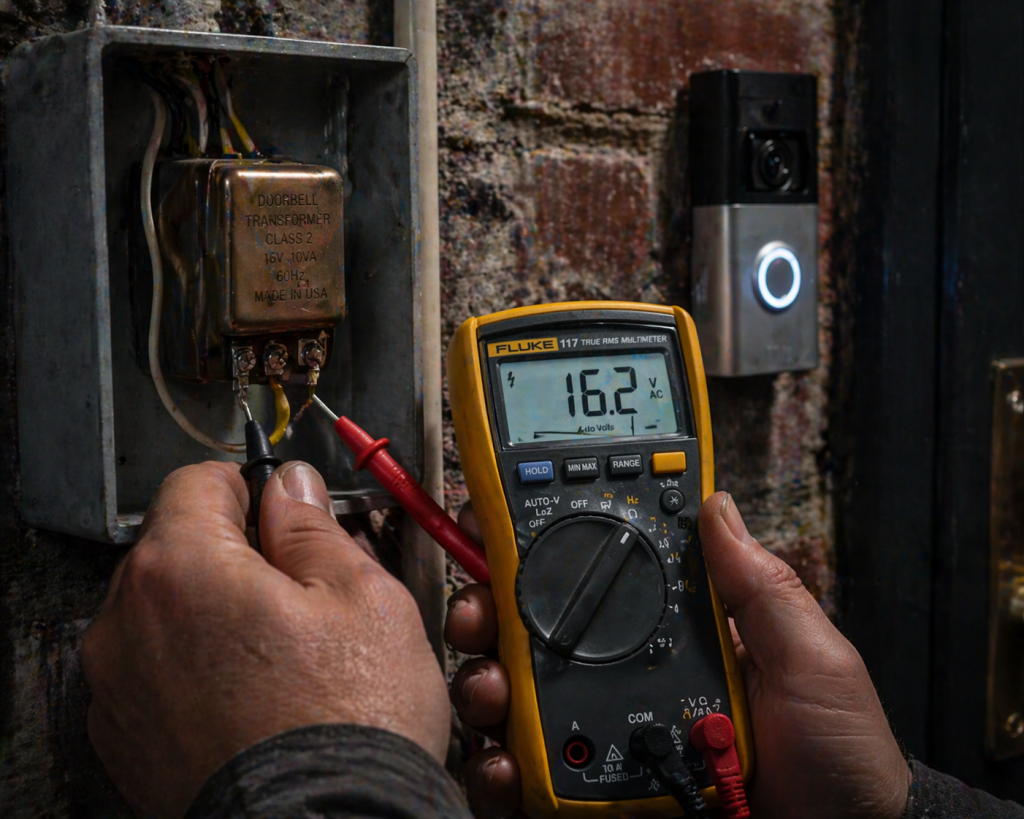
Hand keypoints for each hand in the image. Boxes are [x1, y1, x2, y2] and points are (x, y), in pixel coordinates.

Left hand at [82, 461, 448, 817]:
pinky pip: (156, 672)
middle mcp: (127, 624)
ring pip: (167, 612)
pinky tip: (255, 696)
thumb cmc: (350, 722)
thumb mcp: (361, 595)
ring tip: (283, 655)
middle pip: (177, 548)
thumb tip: (290, 486)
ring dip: (214, 612)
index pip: (196, 481)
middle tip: (302, 594)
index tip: (285, 515)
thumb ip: (312, 526)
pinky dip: (196, 668)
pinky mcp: (125, 741)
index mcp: (182, 570)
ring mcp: (118, 689)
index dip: (251, 488)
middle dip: (235, 555)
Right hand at [445, 494, 910, 818]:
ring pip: (518, 696)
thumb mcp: (810, 660)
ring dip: (484, 681)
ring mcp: (604, 733)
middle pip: (537, 630)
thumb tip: (715, 504)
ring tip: (491, 691)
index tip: (502, 525)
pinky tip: (503, 763)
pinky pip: (527, 772)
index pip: (600, 575)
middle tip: (478, 612)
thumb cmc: (835, 756)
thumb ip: (760, 588)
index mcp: (672, 632)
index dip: (546, 544)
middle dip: (489, 609)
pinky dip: (496, 765)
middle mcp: (626, 674)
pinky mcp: (589, 789)